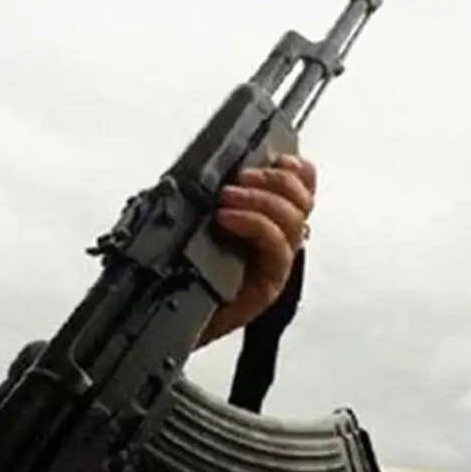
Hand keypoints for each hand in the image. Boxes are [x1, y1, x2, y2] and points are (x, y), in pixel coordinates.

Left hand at [197, 155, 316, 346]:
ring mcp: (276, 262)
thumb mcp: (192, 217)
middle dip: (275, 179)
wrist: (168, 315)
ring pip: (293, 220)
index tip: (274, 156)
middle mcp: (278, 239)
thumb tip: (209, 163)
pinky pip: (277, 248)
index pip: (302, 185)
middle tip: (240, 178)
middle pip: (303, 199)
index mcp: (267, 217)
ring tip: (227, 197)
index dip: (296, 168)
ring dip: (261, 199)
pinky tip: (227, 218)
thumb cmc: (180, 268)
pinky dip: (255, 225)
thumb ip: (208, 192)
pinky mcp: (269, 284)